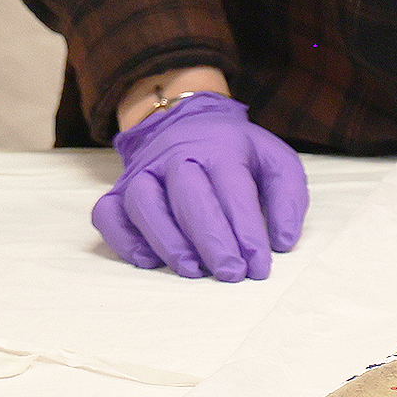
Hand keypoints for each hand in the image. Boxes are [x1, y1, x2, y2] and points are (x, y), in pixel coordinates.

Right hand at [92, 91, 308, 280]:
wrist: (187, 123)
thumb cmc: (236, 153)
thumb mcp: (274, 160)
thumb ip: (288, 197)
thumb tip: (284, 243)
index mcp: (220, 146)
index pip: (234, 189)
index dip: (247, 231)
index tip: (259, 267)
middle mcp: (177, 154)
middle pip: (189, 195)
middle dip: (211, 239)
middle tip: (230, 274)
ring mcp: (143, 171)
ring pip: (144, 203)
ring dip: (167, 241)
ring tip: (192, 270)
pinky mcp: (117, 190)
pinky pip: (108, 214)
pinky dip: (123, 239)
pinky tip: (148, 261)